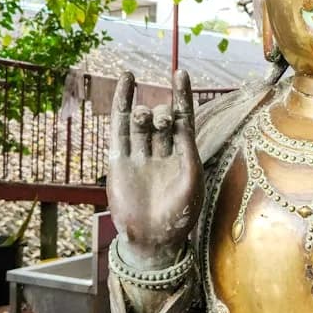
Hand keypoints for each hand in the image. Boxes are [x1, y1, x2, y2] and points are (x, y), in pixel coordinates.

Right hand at [107, 70, 203, 268]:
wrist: (153, 239)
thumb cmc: (179, 214)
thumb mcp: (192, 180)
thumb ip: (188, 149)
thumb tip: (182, 123)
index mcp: (182, 156)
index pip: (183, 119)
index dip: (182, 96)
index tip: (180, 73)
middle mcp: (161, 153)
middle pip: (163, 121)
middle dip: (164, 115)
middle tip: (164, 122)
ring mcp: (139, 156)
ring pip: (141, 123)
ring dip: (146, 112)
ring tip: (148, 117)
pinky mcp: (119, 160)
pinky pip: (119, 128)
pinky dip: (122, 104)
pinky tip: (126, 82)